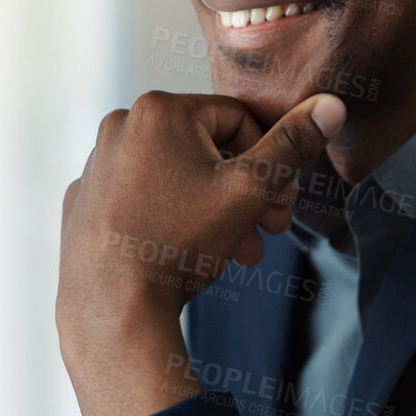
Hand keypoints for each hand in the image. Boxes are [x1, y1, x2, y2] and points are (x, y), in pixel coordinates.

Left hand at [56, 90, 346, 415]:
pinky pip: (141, 199)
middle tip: (270, 229)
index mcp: (159, 111)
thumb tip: (331, 105)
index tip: (284, 201)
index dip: (270, 160)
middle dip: (246, 191)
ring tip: (239, 251)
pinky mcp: (83, 203)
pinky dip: (169, 217)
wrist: (112, 310)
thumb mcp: (250, 191)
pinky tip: (187, 252)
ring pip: (175, 175)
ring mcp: (96, 166)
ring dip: (214, 208)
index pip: (240, 119)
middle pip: (206, 149)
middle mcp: (120, 127)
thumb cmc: (179, 244)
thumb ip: (292, 145)